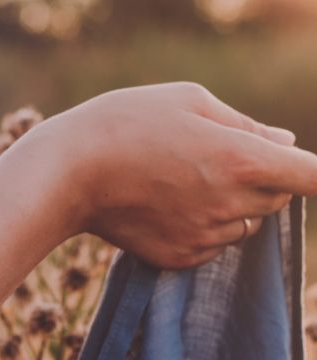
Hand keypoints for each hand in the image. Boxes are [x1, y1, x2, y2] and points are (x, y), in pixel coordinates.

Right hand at [51, 82, 316, 268]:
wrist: (68, 173)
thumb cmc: (127, 122)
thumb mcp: (189, 101)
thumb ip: (246, 126)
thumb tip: (286, 145)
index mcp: (241, 159)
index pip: (314, 176)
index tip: (316, 173)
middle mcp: (230, 204)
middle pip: (280, 197)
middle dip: (265, 178)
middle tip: (218, 155)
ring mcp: (205, 237)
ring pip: (247, 223)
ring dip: (234, 203)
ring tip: (185, 179)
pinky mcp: (181, 258)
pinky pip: (214, 245)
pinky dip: (205, 227)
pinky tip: (168, 204)